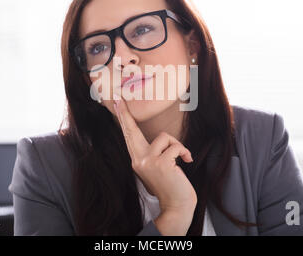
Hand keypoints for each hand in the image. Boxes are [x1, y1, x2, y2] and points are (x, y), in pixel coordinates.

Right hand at [113, 95, 197, 214]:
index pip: (129, 136)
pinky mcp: (160, 164)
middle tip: (119, 97)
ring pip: (164, 137)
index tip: (117, 103)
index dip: (124, 118)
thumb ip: (153, 154)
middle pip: (131, 131)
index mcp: (137, 160)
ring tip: (180, 160)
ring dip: (177, 146)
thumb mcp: (157, 168)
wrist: (177, 206)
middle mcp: (138, 160)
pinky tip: (185, 162)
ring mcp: (147, 162)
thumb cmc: (170, 185)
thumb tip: (161, 138)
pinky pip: (176, 146)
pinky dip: (184, 152)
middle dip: (125, 114)